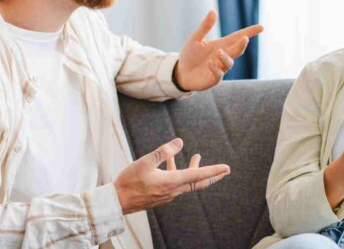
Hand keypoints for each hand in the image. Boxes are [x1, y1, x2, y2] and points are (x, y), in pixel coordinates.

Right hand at [114, 138, 229, 214]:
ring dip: (194, 170)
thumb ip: (163, 151)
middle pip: (198, 183)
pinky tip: (171, 162)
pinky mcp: (161, 195)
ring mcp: (167, 194)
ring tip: (197, 157)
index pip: (198, 176)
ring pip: (186, 182)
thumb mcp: (145, 162)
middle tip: (225, 171)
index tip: (226, 168)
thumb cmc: (129, 182)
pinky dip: (178, 172)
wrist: (117, 202)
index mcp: (171, 182)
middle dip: (212, 176)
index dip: (214, 171)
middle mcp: (173, 190)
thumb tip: (180, 142)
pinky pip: (175, 183)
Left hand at [174, 10, 262, 90]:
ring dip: (225, 57)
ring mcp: (220, 68)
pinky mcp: (213, 79)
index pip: (237, 37)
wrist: (180, 72)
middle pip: (237, 50)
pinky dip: (215, 68)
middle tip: (244, 39)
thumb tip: (213, 11)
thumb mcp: (195, 38)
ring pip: (229, 63)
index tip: (261, 27)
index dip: (249, 32)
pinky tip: (210, 63)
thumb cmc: (190, 55)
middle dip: (241, 45)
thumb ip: (205, 27)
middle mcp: (223, 56)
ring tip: (218, 52)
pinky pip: (219, 74)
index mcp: (221, 45)